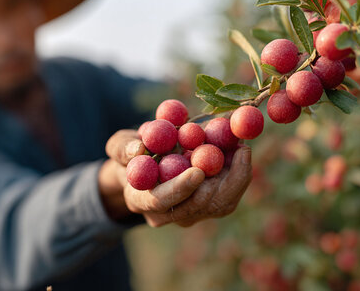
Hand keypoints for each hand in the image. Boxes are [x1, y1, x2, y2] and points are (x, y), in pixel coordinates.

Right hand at [100, 129, 252, 226]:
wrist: (143, 168)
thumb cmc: (129, 155)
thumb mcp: (119, 146)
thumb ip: (123, 148)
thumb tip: (139, 149)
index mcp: (141, 200)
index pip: (162, 201)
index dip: (180, 188)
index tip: (198, 170)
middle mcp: (167, 214)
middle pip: (200, 206)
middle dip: (222, 179)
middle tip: (237, 149)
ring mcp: (190, 215)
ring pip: (220, 204)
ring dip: (235, 174)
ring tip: (240, 144)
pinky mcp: (208, 208)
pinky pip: (229, 196)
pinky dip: (239, 173)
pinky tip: (240, 151)